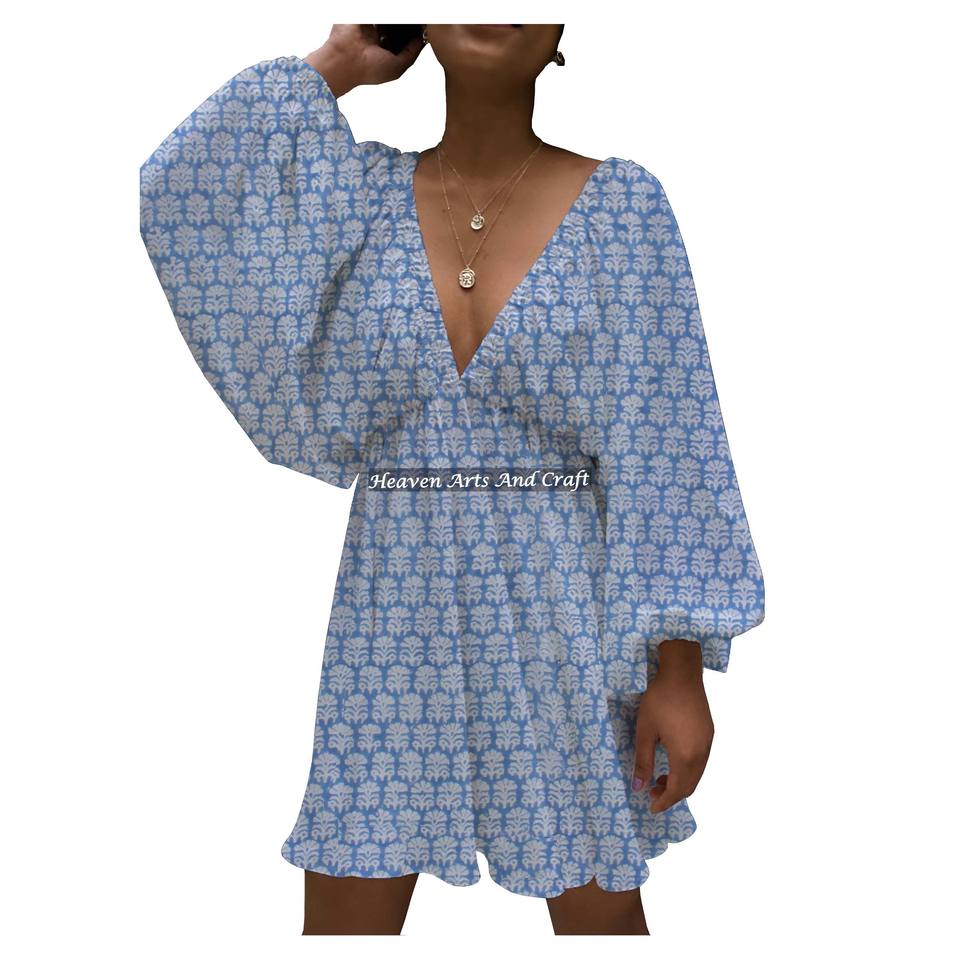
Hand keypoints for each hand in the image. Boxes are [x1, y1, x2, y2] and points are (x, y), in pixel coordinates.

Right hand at [304, 25, 425, 97]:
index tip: (425, 29)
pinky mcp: (363, 15)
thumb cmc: (368, 69)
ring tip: (413, 16)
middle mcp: (376, 37)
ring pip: (388, 18)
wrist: (344, 60)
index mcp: (383, 50)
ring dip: (399, 19)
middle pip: (397, 25)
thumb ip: (411, 53)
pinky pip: (378, 10)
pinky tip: (399, 16)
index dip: (413, 34)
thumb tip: (422, 39)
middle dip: (407, 24)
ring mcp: (369, 25)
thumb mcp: (397, 67)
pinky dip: (387, 14)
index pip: (402, 38)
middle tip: (422, 21)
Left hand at [632, 639, 713, 813]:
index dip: (664, 801)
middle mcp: (702, 752)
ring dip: (681, 781)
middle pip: (690, 785)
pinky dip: (688, 769)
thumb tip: (638, 787)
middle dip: (672, 793)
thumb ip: (643, 761)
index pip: (677, 789)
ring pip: (697, 773)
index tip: (651, 807)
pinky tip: (673, 759)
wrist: (682, 673)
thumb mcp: (645, 731)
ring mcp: (708, 742)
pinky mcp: (709, 732)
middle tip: (652, 792)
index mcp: (686, 755)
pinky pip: (701, 760)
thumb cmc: (660, 700)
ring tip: (660, 777)